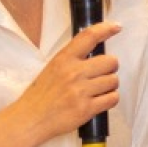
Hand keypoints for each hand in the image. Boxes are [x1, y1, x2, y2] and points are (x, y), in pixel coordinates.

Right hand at [19, 21, 120, 145]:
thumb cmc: (41, 95)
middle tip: (101, 75)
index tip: (116, 27)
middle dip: (110, 68)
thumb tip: (95, 52)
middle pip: (111, 62)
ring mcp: (81, 91)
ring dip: (110, 86)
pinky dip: (110, 99)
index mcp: (63, 59)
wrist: (30, 119)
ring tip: (97, 90)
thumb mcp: (52, 68)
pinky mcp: (86, 108)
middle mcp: (74, 72)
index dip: (106, 29)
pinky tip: (100, 100)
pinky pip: (112, 98)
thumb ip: (72, 59)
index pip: (89, 37)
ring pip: (114, 81)